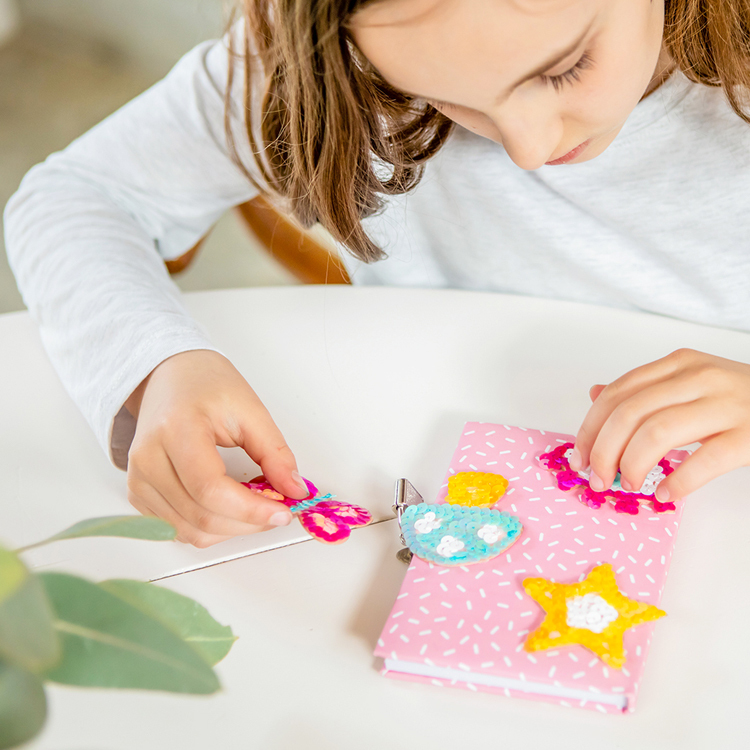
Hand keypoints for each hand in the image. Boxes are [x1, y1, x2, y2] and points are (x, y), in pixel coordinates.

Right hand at [124, 350, 308, 546]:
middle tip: (277, 510)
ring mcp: (138, 480)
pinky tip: (230, 507)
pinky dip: (211, 527)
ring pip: (190, 532)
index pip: (210, 488)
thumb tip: (294, 491)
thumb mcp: (251, 410)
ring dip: (231, 529)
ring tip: (255, 505)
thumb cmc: (207, 385)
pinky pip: (178, 529)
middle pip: (201, 516)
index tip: (282, 512)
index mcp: (175, 429)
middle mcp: (147, 459)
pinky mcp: (138, 494)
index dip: (250, 509)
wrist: (170, 377)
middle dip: (248, 522)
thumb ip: (275, 454)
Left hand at [569, 349, 749, 503]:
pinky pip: (704, 460)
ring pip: (657, 433)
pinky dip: (677, 482)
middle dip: (603, 451)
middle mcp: (700, 377)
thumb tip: (595, 394)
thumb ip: (645, 388)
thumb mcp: (690, 382)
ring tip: (629, 485)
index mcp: (680, 363)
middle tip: (598, 478)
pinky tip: (665, 494)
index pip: (617, 393)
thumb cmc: (742, 398)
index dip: (590, 428)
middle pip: (629, 413)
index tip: (580, 456)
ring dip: (632, 465)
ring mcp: (728, 404)